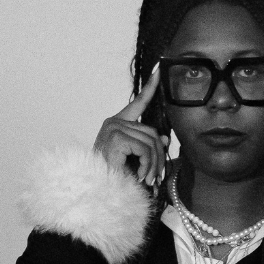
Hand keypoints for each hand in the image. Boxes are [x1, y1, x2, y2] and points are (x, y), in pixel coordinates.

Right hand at [93, 64, 166, 192]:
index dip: (151, 88)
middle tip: (155, 176)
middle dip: (158, 156)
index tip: (159, 70)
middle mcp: (113, 122)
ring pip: (151, 141)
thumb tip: (164, 138)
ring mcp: (113, 128)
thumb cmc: (114, 179)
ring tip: (147, 179)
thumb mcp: (136, 160)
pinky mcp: (116, 137)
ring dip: (154, 164)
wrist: (98, 192)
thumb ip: (149, 146)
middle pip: (152, 131)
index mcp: (117, 124)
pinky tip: (141, 177)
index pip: (138, 103)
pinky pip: (145, 148)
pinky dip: (148, 165)